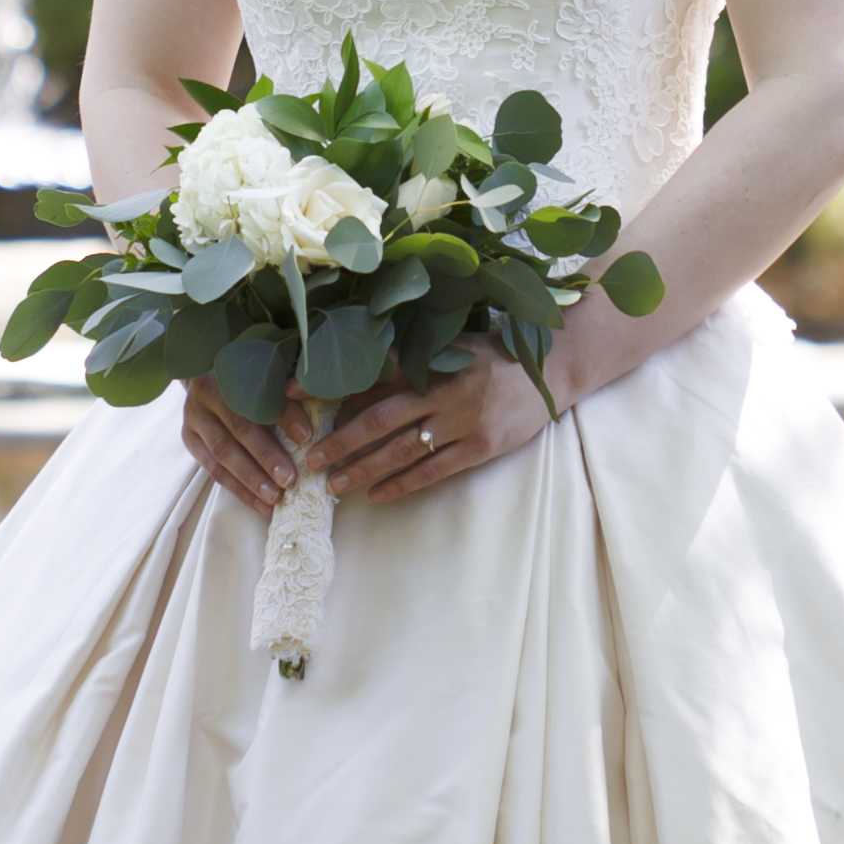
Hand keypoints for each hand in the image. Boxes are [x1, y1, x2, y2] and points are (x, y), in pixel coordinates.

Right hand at [179, 374, 303, 515]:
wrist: (207, 373)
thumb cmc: (250, 376)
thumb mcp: (268, 377)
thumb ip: (285, 398)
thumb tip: (304, 434)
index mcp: (229, 372)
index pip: (257, 397)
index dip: (282, 416)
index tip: (306, 437)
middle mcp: (206, 395)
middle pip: (238, 429)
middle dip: (265, 457)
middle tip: (290, 480)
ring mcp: (194, 419)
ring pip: (222, 454)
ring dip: (250, 480)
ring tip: (274, 501)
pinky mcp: (190, 439)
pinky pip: (213, 470)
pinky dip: (238, 489)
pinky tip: (259, 504)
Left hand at [308, 356, 551, 505]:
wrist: (552, 368)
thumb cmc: (491, 355)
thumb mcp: (448, 348)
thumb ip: (406, 365)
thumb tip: (352, 382)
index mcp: (430, 359)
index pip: (369, 374)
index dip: (330, 387)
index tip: (291, 397)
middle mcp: (442, 389)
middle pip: (380, 419)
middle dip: (341, 442)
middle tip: (309, 460)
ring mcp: (463, 420)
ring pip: (402, 450)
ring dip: (365, 469)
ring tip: (334, 486)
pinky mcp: (481, 446)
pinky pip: (434, 470)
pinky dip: (403, 484)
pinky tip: (377, 495)